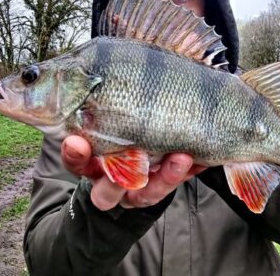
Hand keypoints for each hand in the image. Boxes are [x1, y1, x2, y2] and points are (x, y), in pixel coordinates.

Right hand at [62, 135, 205, 210]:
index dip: (75, 155)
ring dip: (166, 176)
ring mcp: (137, 193)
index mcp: (91, 168)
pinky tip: (203, 158)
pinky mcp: (161, 192)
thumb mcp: (101, 135)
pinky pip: (177, 186)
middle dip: (119, 179)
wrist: (125, 180)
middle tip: (135, 157)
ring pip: (148, 193)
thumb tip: (99, 86)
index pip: (77, 164)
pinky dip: (190, 172)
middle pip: (107, 192)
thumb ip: (99, 122)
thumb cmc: (112, 144)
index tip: (76, 142)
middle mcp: (111, 185)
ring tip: (181, 157)